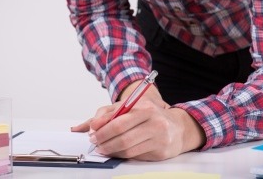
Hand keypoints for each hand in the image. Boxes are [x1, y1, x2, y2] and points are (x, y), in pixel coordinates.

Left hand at [70, 85, 205, 160]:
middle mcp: (154, 121)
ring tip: (103, 148)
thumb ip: (105, 114)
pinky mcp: (161, 151)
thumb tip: (86, 127)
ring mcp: (159, 137)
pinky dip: (122, 155)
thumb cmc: (148, 116)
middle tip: (95, 143)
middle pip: (122, 136)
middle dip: (104, 141)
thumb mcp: (127, 107)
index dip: (102, 130)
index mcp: (144, 107)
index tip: (91, 134)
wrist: (176, 127)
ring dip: (111, 150)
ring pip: (128, 148)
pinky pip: (135, 155)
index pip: (118, 121)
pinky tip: (116, 151)